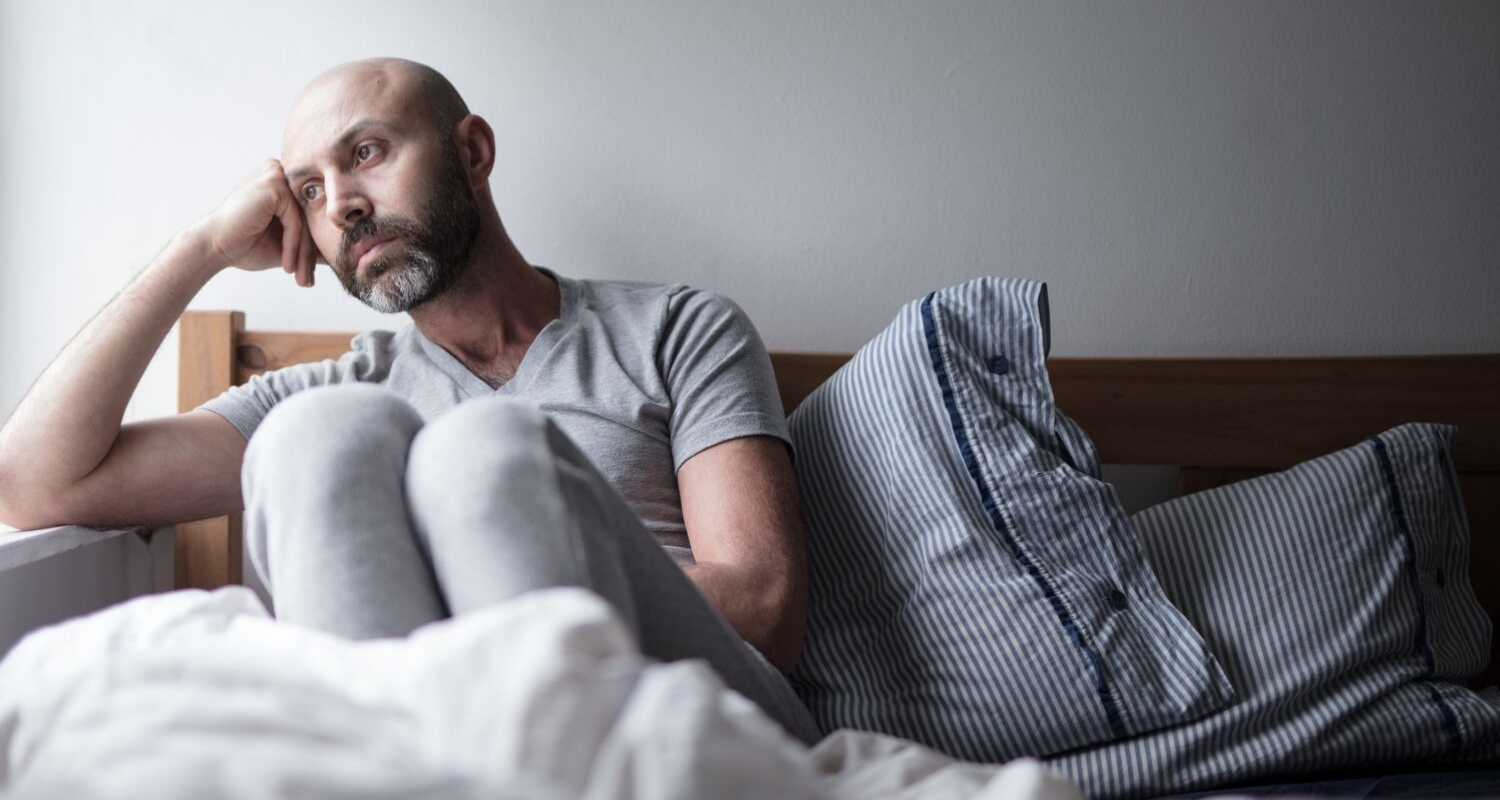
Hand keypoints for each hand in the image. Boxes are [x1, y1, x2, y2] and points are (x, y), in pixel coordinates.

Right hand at [197, 159, 318, 286]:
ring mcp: (277, 175)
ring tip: (299, 278)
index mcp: (284, 183)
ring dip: (302, 254)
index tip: (309, 276)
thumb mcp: (286, 246)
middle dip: (308, 254)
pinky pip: (296, 222)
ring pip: (305, 223)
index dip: (311, 249)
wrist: (213, 247)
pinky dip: (293, 246)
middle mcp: (282, 173)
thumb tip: (341, 254)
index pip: (310, 217)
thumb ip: (310, 245)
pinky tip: (286, 264)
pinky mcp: (274, 184)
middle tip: (306, 282)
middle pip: (309, 220)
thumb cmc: (244, 245)